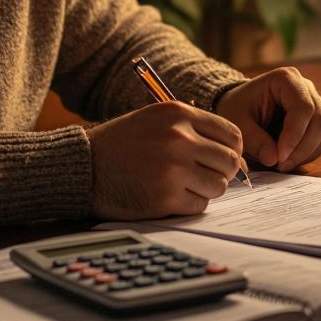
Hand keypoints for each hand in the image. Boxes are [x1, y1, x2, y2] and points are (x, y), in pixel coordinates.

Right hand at [87, 101, 244, 218]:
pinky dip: (189, 204)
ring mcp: (173, 169)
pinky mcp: (165, 197)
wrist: (85, 166)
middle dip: (222, 172)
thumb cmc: (122, 144)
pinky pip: (199, 205)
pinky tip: (171, 196)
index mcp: (178, 114)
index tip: (222, 159)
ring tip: (184, 185)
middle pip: (229, 162)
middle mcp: (179, 139)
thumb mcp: (155, 119)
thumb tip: (235, 154)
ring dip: (206, 189)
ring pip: (218, 186)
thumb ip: (193, 130)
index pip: (232, 135)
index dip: (232, 150)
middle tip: (205, 176)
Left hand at [214, 67, 320, 171]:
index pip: (303, 107)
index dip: (294, 135)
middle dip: (302, 148)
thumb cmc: (238, 109)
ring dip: (307, 153)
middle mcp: (306, 87)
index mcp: (286, 78)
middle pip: (320, 119)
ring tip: (282, 164)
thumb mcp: (237, 123)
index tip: (279, 157)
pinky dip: (310, 154)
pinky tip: (290, 160)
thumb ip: (253, 140)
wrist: (241, 107)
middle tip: (280, 165)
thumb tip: (273, 159)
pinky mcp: (318, 119)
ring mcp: (315, 102)